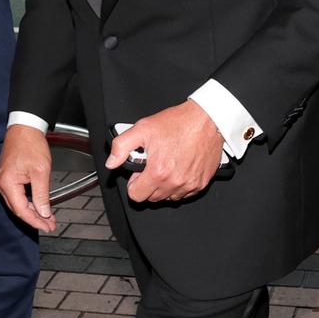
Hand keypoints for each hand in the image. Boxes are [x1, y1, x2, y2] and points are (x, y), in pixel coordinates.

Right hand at [0, 124, 56, 231]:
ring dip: (32, 211)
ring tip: (47, 218)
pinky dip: (28, 201)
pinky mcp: (6, 177)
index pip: (21, 210)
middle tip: (50, 224)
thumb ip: (42, 194)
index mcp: (7, 183)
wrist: (25, 128)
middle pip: (18, 209)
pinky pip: (16, 195)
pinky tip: (38, 205)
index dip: (35, 221)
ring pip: (17, 203)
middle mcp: (1, 183)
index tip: (47, 226)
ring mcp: (2, 180)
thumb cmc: (31, 144)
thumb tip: (43, 212)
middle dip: (35, 218)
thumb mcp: (41, 171)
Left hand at [106, 100, 223, 203]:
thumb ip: (121, 146)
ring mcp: (189, 184)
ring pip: (168, 197)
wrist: (206, 119)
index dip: (134, 183)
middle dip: (149, 184)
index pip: (136, 195)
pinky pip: (185, 193)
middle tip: (154, 165)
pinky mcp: (201, 182)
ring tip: (167, 165)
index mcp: (158, 172)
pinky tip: (180, 168)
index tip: (139, 173)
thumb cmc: (179, 122)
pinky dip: (180, 185)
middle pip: (152, 198)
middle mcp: (174, 182)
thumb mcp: (143, 128)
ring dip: (164, 186)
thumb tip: (111, 162)